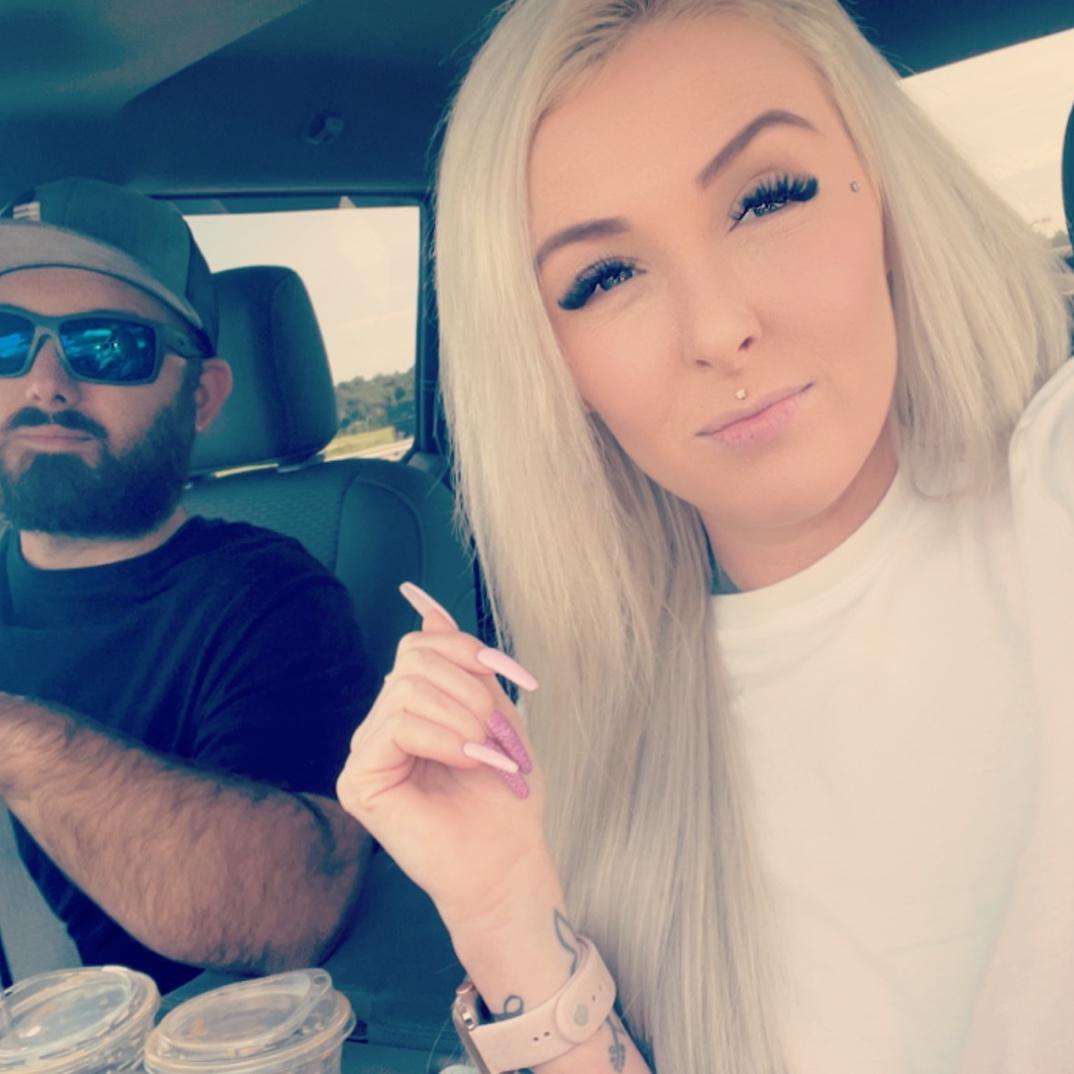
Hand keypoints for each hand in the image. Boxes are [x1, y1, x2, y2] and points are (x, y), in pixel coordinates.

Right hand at [336, 584, 558, 931]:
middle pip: (414, 662)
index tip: (517, 679)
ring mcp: (366, 753)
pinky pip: (397, 726)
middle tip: (501, 737)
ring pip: (407, 691)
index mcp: (411, 708)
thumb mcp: (494, 713)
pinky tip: (467, 762)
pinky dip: (444, 738)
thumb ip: (463, 665)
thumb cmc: (504, 796)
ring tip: (488, 756)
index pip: (420, 646)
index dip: (469, 651)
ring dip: (464, 719)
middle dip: (471, 692)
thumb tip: (428, 610)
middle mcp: (381, 725)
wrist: (507, 862)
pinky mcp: (359, 781)